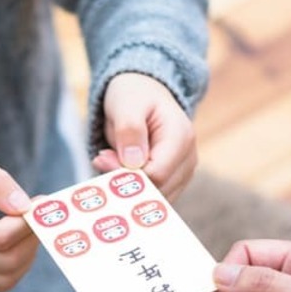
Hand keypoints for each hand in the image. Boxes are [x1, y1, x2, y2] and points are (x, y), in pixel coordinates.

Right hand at [0, 143, 37, 291]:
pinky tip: (17, 238)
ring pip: (6, 278)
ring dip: (28, 255)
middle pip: (7, 262)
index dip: (29, 223)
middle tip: (40, 214)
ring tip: (28, 226)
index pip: (0, 237)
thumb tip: (27, 207)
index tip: (41, 201)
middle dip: (33, 239)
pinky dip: (16, 265)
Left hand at [93, 72, 196, 199]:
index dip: (127, 175)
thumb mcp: (127, 104)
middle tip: (102, 158)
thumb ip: (130, 130)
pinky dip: (132, 189)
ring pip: (154, 198)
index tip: (102, 159)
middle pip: (157, 190)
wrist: (144, 93)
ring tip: (109, 158)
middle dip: (125, 181)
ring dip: (127, 186)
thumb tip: (133, 163)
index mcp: (181, 138)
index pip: (157, 175)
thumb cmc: (135, 96)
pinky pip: (151, 197)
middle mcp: (188, 159)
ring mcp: (183, 172)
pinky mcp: (174, 181)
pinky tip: (118, 168)